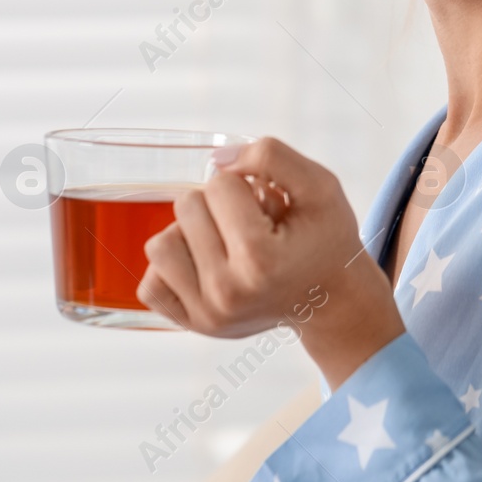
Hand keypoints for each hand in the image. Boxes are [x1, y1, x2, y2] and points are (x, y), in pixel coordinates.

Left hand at [137, 137, 406, 388]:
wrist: (331, 299)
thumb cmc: (324, 238)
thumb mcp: (319, 186)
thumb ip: (271, 156)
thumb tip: (215, 159)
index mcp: (260, 259)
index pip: (219, 184)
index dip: (247, 185)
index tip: (271, 208)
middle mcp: (227, 292)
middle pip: (186, 207)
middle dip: (219, 205)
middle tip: (253, 226)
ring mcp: (206, 314)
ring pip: (160, 244)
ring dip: (190, 233)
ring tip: (227, 243)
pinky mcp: (193, 325)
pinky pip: (150, 284)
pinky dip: (173, 268)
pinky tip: (206, 265)